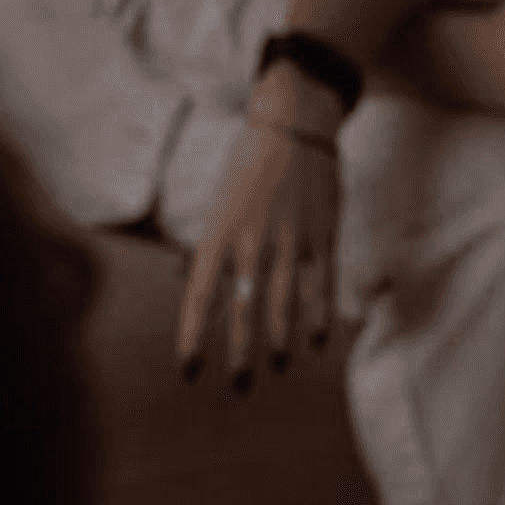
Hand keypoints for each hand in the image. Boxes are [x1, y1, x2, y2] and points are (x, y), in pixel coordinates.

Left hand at [177, 113, 338, 387]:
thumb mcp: (218, 200)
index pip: (198, 295)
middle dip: (240, 351)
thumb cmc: (249, 162)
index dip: (192, 335)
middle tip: (238, 384)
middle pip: (241, 309)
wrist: (295, 120)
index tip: (188, 369)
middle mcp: (251, 241)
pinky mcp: (321, 236)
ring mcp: (289, 240)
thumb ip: (205, 244)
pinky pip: (319, 286)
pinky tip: (314, 342)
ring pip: (281, 303)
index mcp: (218, 231)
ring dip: (278, 340)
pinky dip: (317, 316)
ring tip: (277, 366)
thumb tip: (183, 278)